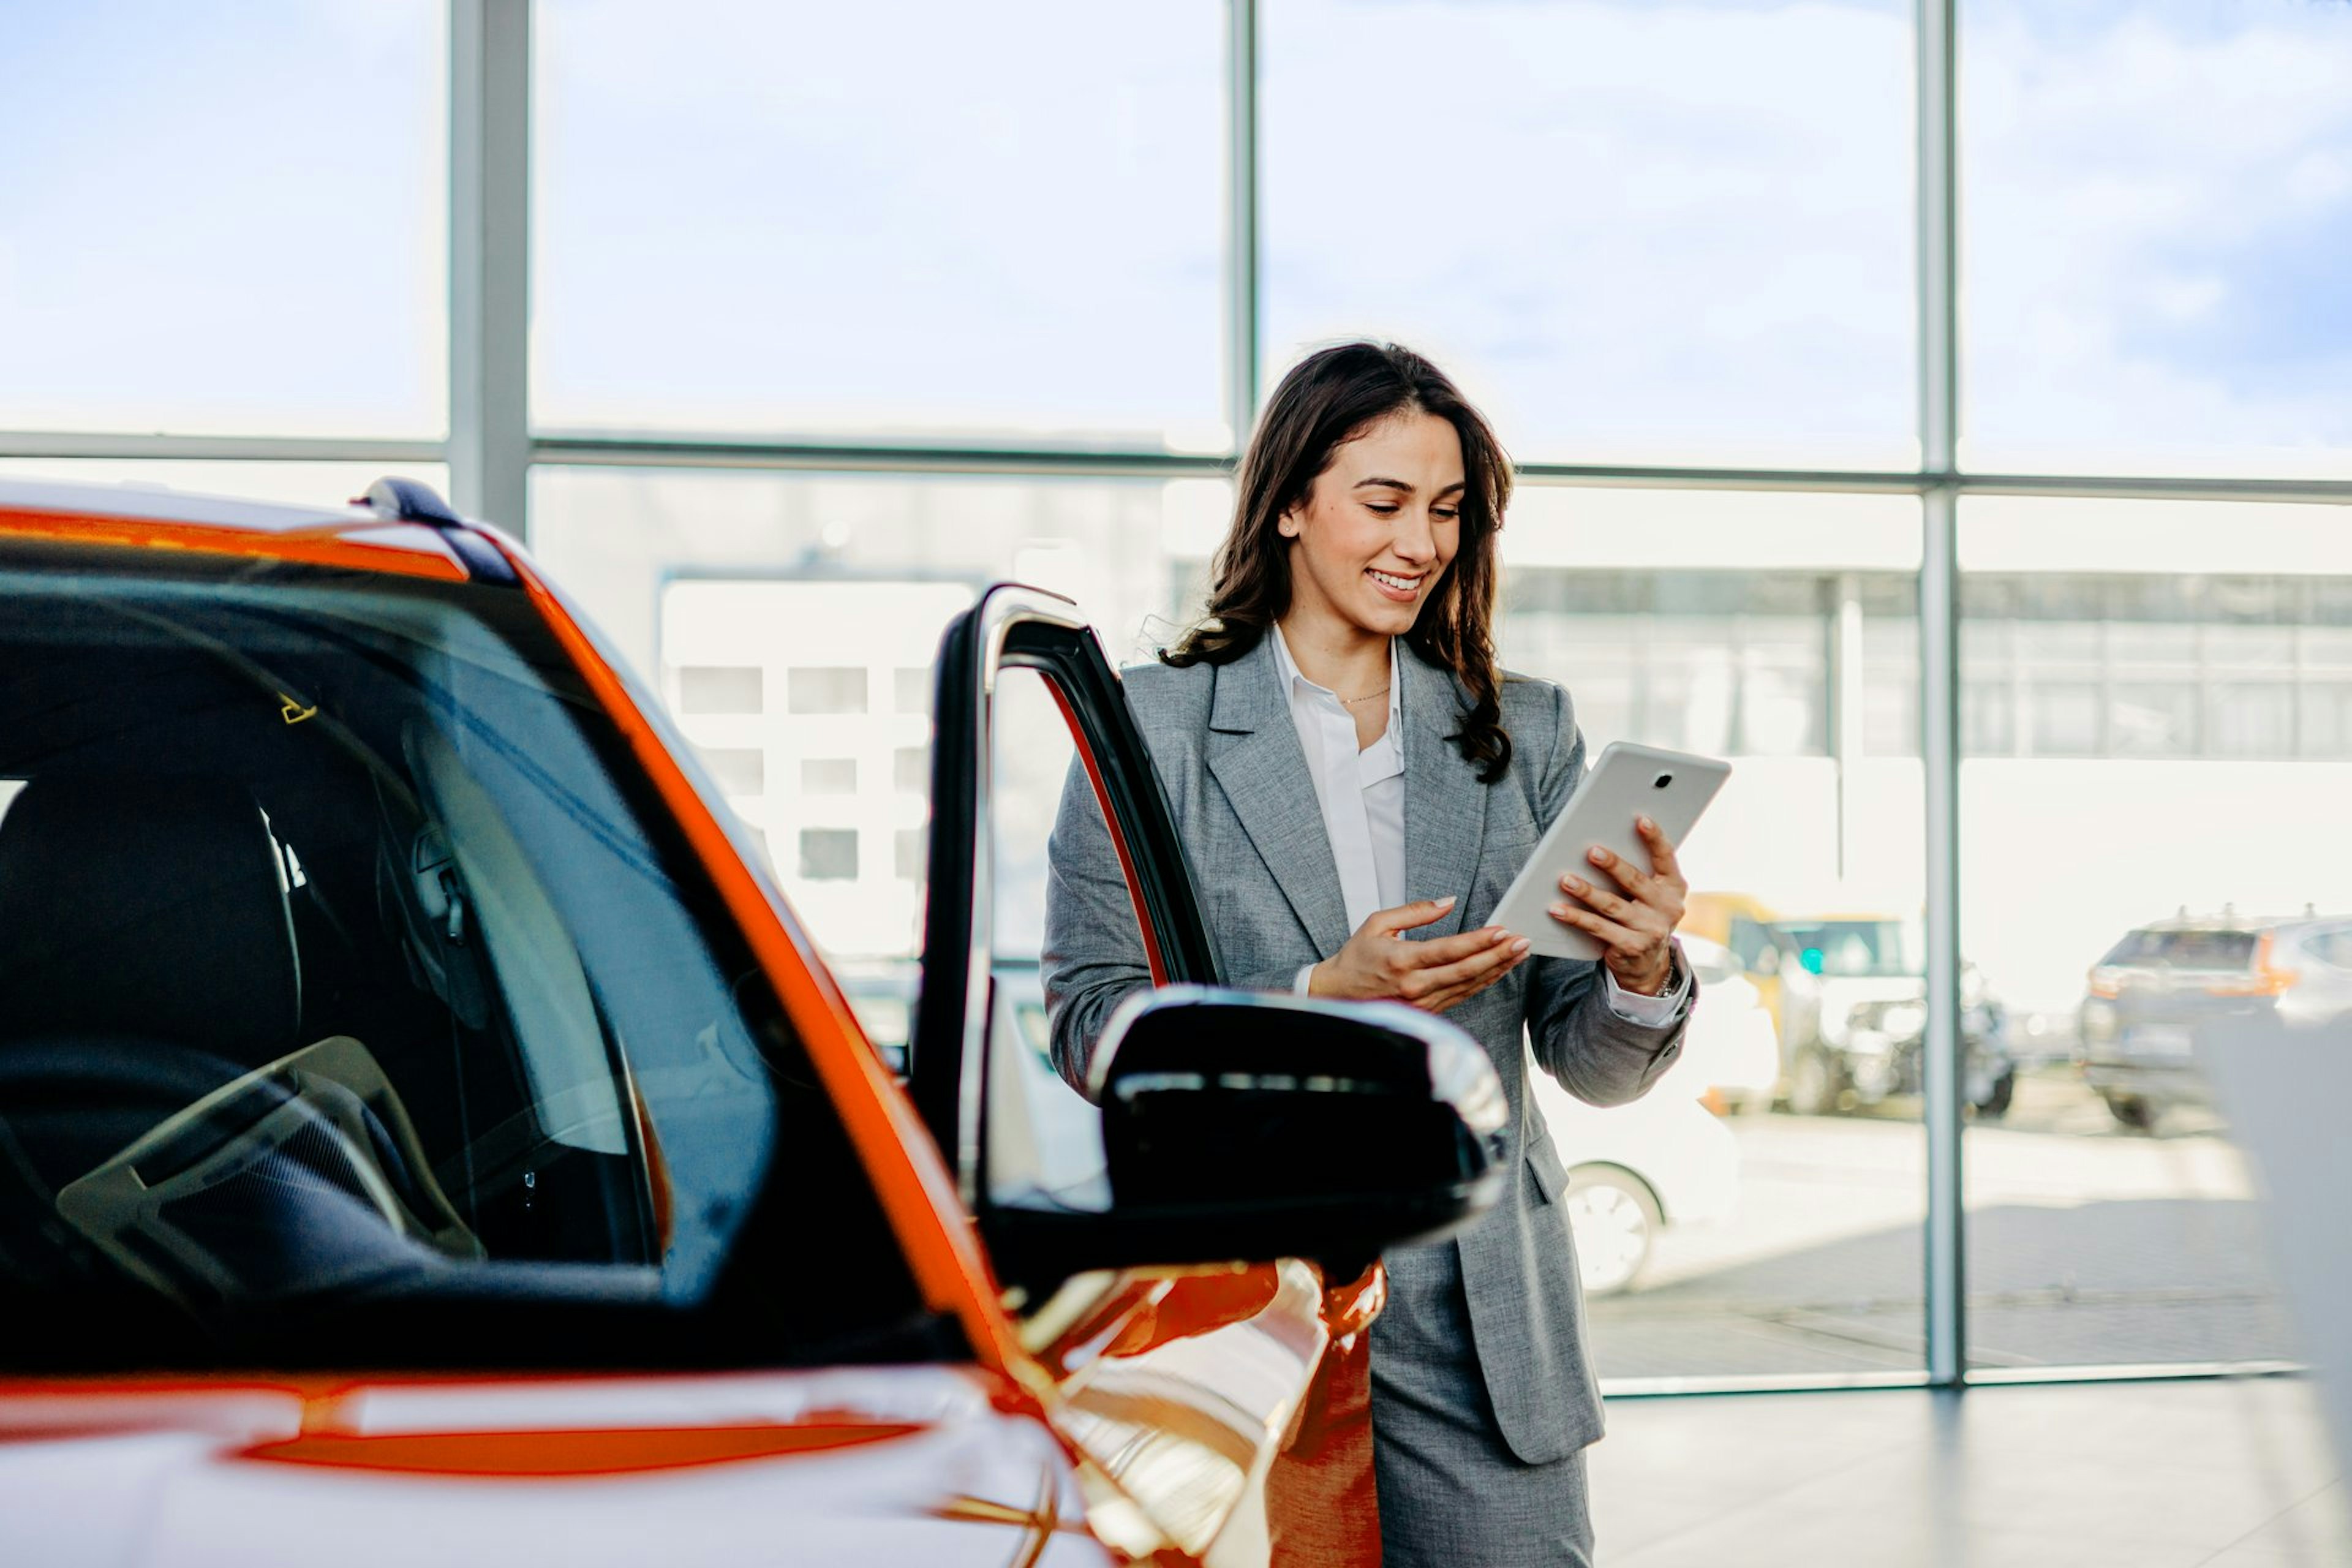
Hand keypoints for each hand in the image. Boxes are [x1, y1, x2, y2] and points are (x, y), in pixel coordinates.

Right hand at [1310, 895, 1531, 1013]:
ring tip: (1518, 954)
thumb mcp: (1378, 923)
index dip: (1478, 941)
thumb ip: (1415, 911)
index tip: (1501, 930)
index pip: (1448, 950)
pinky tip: (1498, 971)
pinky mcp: (1427, 1011)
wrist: (1339, 995)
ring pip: (1468, 986)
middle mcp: (1414, 985)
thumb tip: (1448, 901)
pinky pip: (1461, 996)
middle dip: (1498, 955)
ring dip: (1496, 969)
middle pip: (1465, 970)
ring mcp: (1422, 1002)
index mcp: (1401, 960)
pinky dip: (1483, 983)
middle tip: (1522, 942)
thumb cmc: (1357, 956)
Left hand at [1548, 815, 1687, 995]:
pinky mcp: (1631, 946)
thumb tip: (1600, 847)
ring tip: (1566, 879)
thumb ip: (1639, 873)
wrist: (1647, 964)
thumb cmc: (1643, 916)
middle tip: (1592, 851)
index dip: (1655, 838)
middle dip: (1612, 864)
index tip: (1640, 820)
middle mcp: (1666, 907)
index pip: (1666, 857)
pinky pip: (1598, 928)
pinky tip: (1558, 909)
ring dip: (1586, 891)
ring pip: (1612, 905)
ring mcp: (1650, 929)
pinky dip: (1576, 917)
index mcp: (1673, 887)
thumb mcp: (1651, 895)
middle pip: (1635, 881)